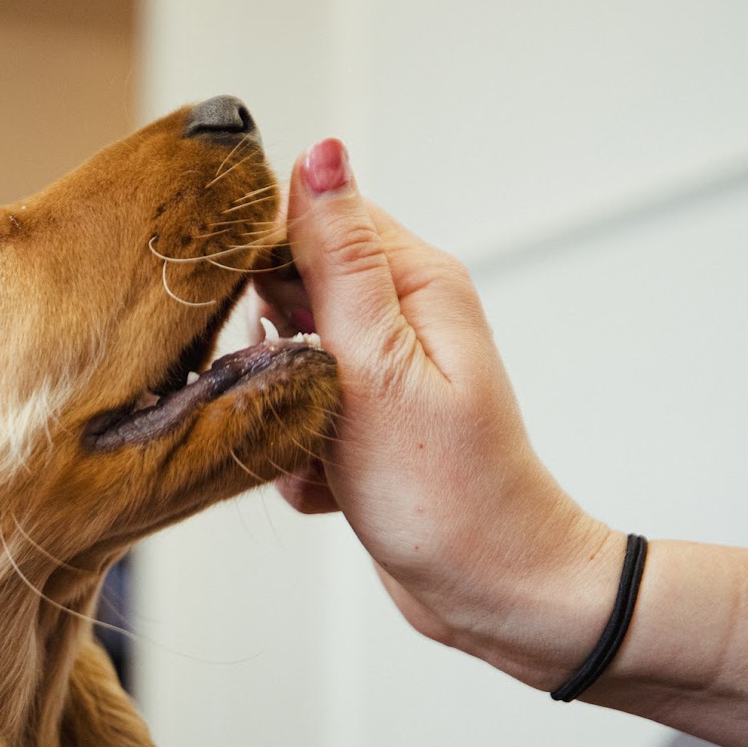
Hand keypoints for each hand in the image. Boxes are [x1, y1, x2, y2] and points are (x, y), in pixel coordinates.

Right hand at [256, 140, 619, 686]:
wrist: (493, 594)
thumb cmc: (445, 491)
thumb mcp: (376, 367)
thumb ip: (338, 261)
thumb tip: (320, 151)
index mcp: (414, 282)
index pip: (313, 216)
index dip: (263, 259)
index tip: (254, 320)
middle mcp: (401, 318)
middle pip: (289, 291)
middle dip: (267, 348)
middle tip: (293, 398)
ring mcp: (383, 374)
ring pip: (282, 361)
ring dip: (279, 409)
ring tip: (315, 449)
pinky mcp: (366, 423)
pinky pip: (298, 417)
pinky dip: (298, 454)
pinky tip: (329, 484)